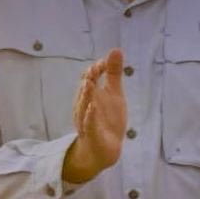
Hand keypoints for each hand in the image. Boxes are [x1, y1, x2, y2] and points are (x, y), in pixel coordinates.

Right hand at [60, 51, 125, 184]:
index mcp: (91, 94)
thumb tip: (115, 50)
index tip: (105, 62)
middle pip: (85, 89)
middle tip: (97, 67)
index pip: (90, 77)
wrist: (103, 149)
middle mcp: (85, 104)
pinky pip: (89, 123)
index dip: (97, 69)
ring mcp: (86, 119)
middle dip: (90, 78)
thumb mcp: (114, 93)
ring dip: (87, 94)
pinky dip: (90, 115)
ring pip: (84, 105)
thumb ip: (113, 73)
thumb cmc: (107, 118)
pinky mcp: (92, 133)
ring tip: (90, 82)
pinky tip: (93, 108)